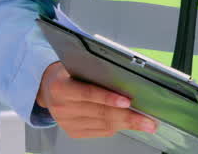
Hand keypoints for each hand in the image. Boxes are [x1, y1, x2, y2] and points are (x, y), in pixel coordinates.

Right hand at [36, 61, 157, 138]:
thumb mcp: (77, 65)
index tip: (128, 101)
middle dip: (128, 117)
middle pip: (100, 113)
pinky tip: (128, 123)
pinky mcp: (73, 132)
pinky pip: (100, 131)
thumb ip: (95, 71)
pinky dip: (116, 127)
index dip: (108, 98)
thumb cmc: (68, 73)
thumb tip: (126, 78)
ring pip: (103, 125)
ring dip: (127, 124)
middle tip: (148, 120)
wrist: (48, 89)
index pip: (87, 93)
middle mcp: (62, 108)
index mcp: (61, 87)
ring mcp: (67, 123)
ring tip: (145, 123)